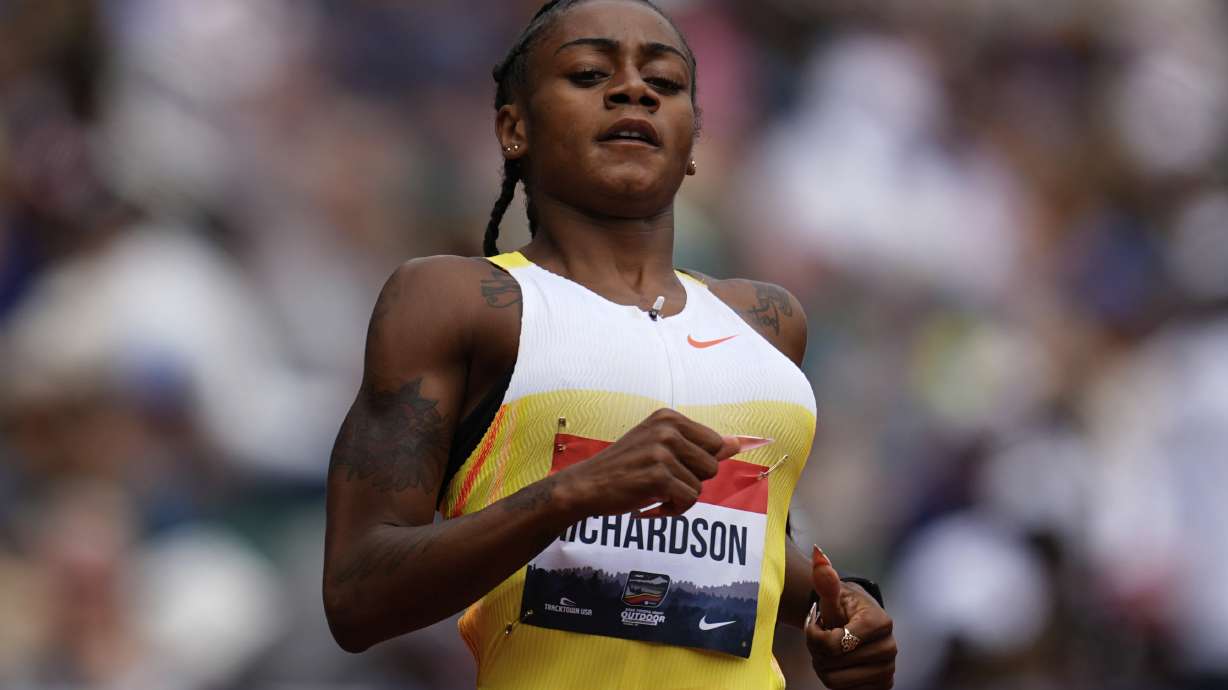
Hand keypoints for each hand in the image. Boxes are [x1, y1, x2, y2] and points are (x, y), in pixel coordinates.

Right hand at [554, 408, 740, 517]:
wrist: (586, 485)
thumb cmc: (624, 468)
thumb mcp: (659, 446)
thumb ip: (698, 444)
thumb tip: (738, 443)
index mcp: (669, 417)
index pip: (715, 443)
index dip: (698, 463)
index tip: (673, 466)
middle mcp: (667, 430)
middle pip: (712, 466)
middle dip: (691, 481)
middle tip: (661, 480)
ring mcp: (662, 452)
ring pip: (699, 487)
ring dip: (679, 497)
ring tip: (653, 491)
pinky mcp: (658, 476)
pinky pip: (688, 500)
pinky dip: (672, 509)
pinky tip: (651, 503)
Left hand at [806, 546, 896, 689]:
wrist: (854, 625)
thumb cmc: (841, 608)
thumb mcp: (832, 594)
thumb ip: (825, 578)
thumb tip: (818, 555)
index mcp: (880, 622)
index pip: (835, 644)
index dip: (816, 636)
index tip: (819, 624)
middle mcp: (890, 647)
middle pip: (832, 663)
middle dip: (818, 650)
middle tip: (824, 637)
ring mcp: (888, 669)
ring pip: (834, 681)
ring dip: (823, 666)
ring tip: (829, 651)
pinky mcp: (882, 686)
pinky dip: (833, 679)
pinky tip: (839, 664)